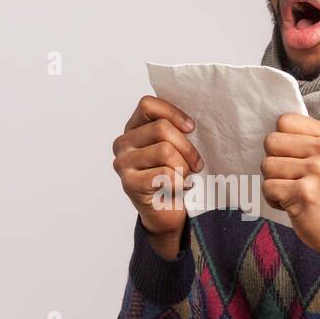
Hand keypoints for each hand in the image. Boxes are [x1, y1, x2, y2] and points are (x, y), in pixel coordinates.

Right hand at [112, 95, 203, 258]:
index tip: (191, 128)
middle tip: (197, 164)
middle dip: (187, 147)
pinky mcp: (130, 184)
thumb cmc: (172, 177)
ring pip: (165, 151)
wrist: (165, 213)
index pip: (148, 105)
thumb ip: (174, 132)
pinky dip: (179, 182)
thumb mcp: (173, 148)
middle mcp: (123, 144)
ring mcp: (123, 164)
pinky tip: (177, 188)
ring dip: (183, 167)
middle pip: (162, 129)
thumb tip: (191, 125)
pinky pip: (165, 174)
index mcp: (132, 129)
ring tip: (184, 177)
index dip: (173, 113)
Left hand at [261, 113, 319, 267]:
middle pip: (271, 141)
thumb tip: (267, 130)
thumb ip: (303, 140)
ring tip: (293, 191)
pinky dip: (274, 199)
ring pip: (266, 165)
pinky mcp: (303, 193)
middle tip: (292, 177)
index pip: (284, 121)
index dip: (281, 142)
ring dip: (273, 183)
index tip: (295, 158)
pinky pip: (268, 187)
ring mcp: (316, 171)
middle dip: (274, 162)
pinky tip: (292, 204)